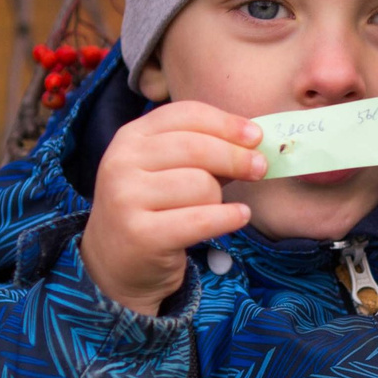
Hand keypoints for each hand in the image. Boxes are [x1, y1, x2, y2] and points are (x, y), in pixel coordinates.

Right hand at [81, 102, 264, 316]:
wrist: (116, 263)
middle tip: (261, 167)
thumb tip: (252, 142)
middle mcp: (122, 163)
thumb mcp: (165, 170)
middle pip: (197, 148)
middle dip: (237, 158)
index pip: (186, 114)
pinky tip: (239, 217)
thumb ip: (201, 151)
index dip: (226, 123)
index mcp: (130, 137)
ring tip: (215, 208)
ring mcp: (126, 199)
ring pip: (201, 185)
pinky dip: (228, 218)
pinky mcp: (141, 235)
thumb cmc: (152, 209)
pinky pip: (202, 220)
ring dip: (220, 198)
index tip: (256, 136)